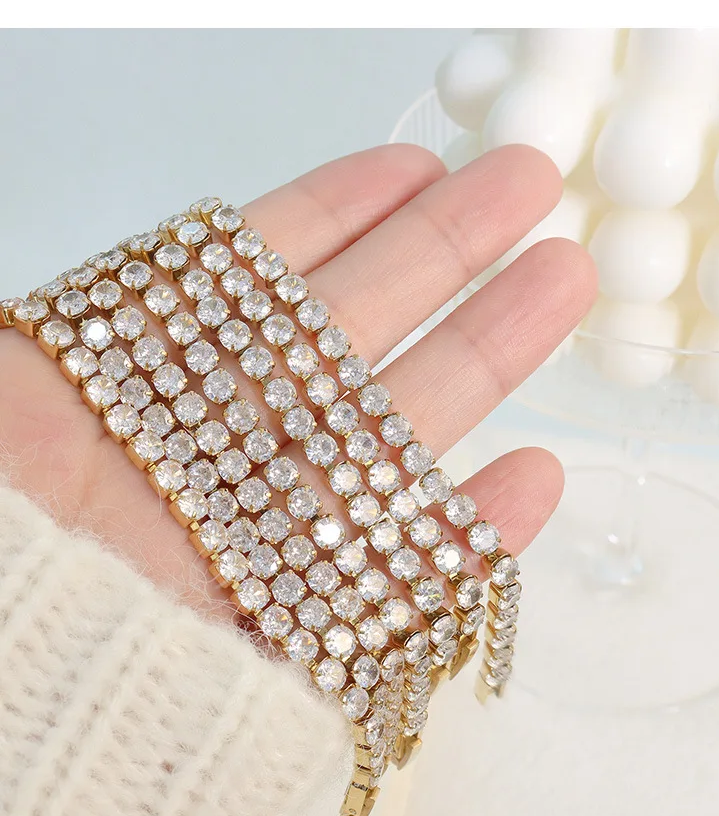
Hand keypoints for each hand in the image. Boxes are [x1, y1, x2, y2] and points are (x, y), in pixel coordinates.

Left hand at [0, 144, 595, 622]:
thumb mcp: (16, 380)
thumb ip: (107, 314)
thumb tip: (189, 249)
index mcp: (134, 382)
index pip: (250, 282)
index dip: (333, 214)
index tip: (411, 167)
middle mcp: (207, 454)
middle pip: (343, 339)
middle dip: (439, 256)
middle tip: (527, 183)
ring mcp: (256, 546)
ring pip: (390, 441)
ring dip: (484, 358)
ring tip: (566, 277)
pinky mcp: (289, 648)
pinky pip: (393, 597)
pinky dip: (468, 545)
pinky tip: (540, 479)